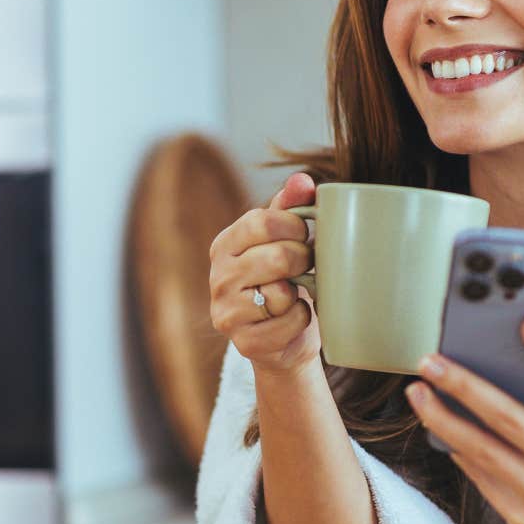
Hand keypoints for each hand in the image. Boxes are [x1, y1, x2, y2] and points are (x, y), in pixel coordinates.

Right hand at [207, 172, 319, 374]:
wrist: (285, 338)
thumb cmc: (287, 280)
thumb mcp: (286, 240)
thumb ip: (292, 206)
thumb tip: (303, 180)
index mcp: (225, 245)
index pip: (262, 220)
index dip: (294, 226)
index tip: (304, 235)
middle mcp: (218, 277)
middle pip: (277, 257)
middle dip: (303, 262)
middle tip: (305, 268)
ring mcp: (226, 312)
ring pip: (282, 293)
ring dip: (300, 294)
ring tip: (294, 295)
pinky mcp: (243, 343)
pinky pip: (288, 323)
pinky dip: (301, 321)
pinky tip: (291, 319)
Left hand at [405, 314, 523, 523]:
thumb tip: (502, 352)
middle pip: (510, 418)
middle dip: (464, 386)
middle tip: (429, 361)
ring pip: (482, 450)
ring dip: (442, 418)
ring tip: (418, 391)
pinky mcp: (521, 517)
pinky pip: (479, 474)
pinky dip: (456, 446)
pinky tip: (439, 424)